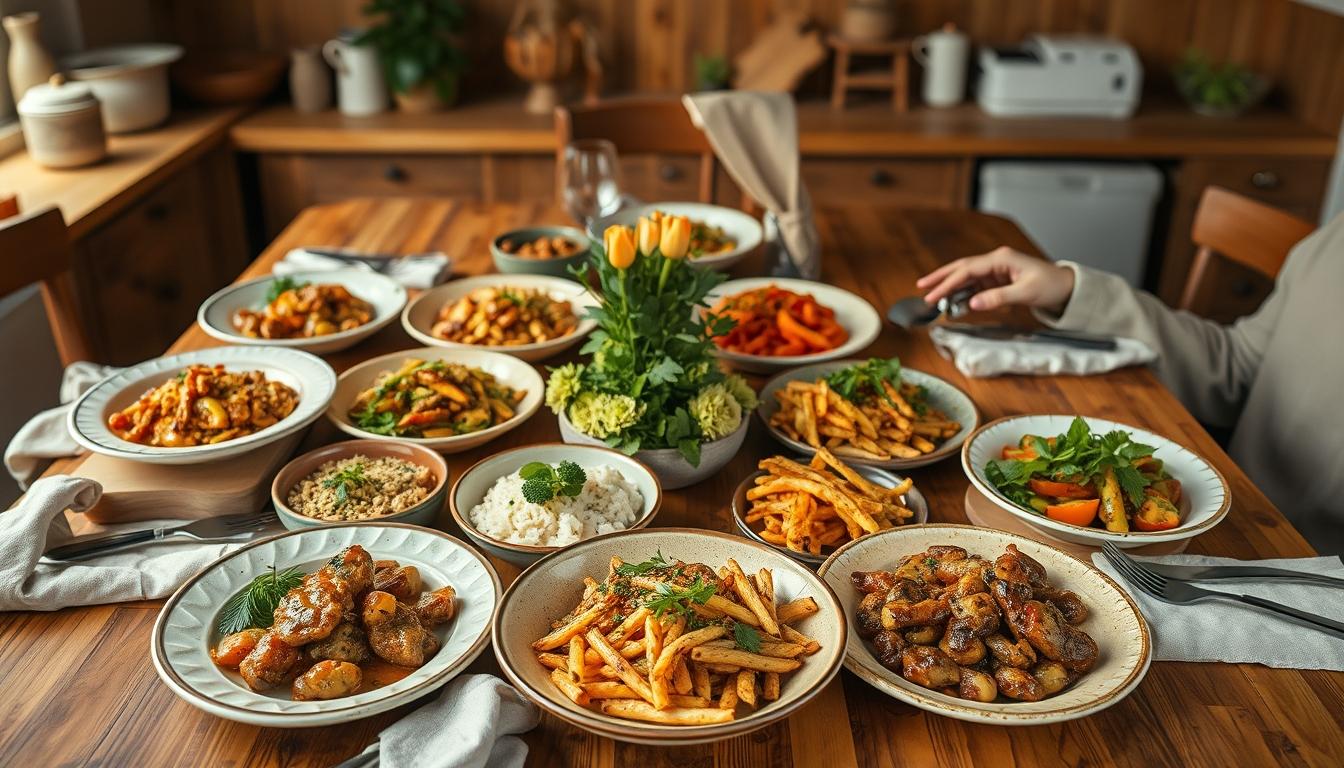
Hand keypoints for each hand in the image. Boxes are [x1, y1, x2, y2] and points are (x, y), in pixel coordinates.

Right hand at [915, 247, 1076, 313]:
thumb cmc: (1051, 285)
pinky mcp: (998, 281)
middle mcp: (995, 262)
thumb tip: (972, 303)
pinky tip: (952, 301)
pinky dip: (962, 294)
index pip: (967, 270)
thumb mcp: (1025, 293)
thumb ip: (998, 298)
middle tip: (921, 288)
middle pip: (962, 268)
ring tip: (931, 297)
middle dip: (941, 278)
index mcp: (1001, 259)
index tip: (933, 295)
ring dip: (950, 287)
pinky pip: (975, 286)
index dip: (948, 283)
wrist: (1067, 288)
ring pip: (966, 278)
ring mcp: (996, 271)